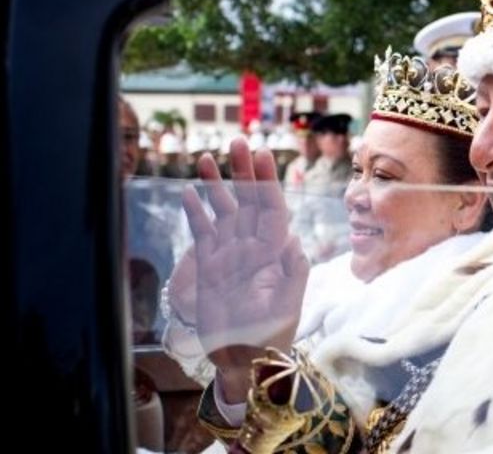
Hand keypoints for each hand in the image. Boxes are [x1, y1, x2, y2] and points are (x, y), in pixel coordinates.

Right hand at [182, 139, 308, 402]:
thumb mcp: (287, 308)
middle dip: (244, 171)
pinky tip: (189, 191)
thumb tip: (295, 240)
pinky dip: (196, 212)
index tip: (262, 154)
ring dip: (217, 185)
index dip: (267, 181)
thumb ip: (293, 274)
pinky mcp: (209, 265)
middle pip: (249, 201)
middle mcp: (252, 247)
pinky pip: (202, 231)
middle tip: (238, 141)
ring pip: (224, 210)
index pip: (272, 208)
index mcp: (274, 251)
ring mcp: (229, 254)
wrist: (243, 359)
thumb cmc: (270, 336)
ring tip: (208, 157)